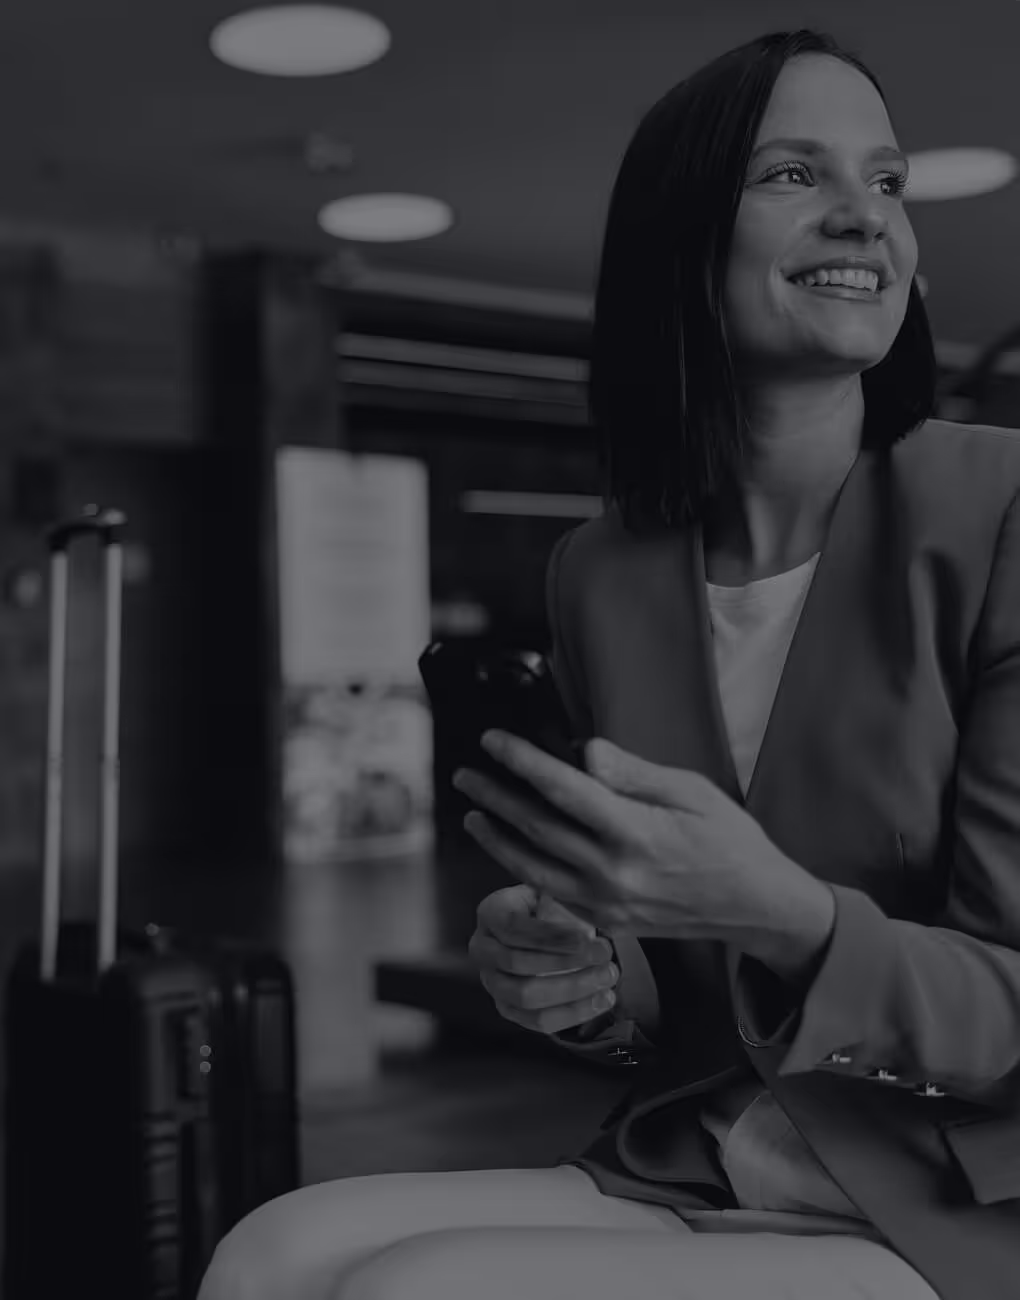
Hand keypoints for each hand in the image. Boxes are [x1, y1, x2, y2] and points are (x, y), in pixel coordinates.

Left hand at [454, 731, 834, 967]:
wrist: (754, 908)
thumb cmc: (729, 842)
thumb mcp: (692, 792)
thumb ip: (633, 773)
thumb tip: (584, 751)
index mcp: (636, 834)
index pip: (563, 789)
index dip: (522, 760)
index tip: (493, 740)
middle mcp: (614, 874)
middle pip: (536, 828)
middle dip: (495, 796)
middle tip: (465, 773)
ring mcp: (606, 904)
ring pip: (533, 867)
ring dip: (497, 838)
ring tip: (472, 813)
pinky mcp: (606, 923)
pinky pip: (551, 891)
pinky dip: (523, 867)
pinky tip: (510, 847)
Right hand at [468, 884, 620, 1034]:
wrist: (538, 928)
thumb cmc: (548, 906)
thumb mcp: (551, 893)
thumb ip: (562, 903)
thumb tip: (590, 921)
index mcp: (490, 913)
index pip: (513, 927)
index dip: (550, 935)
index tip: (587, 938)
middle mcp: (482, 949)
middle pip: (516, 963)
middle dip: (566, 962)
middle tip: (604, 955)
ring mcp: (491, 982)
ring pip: (526, 996)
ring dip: (572, 989)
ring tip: (607, 978)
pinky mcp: (507, 1008)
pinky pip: (538, 1020)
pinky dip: (573, 1013)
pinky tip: (602, 999)